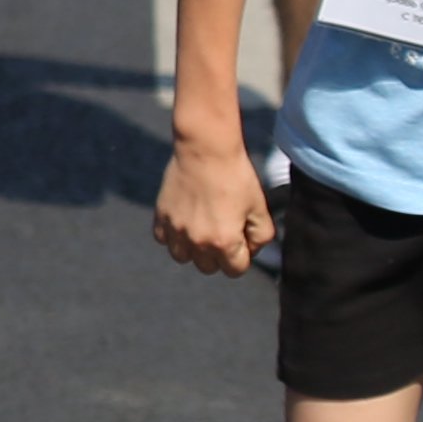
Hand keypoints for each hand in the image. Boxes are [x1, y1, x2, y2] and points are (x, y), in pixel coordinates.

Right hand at [157, 130, 272, 277]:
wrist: (205, 150)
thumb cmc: (237, 178)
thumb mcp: (260, 209)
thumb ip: (261, 237)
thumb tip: (249, 249)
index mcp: (225, 242)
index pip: (235, 270)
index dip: (243, 256)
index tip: (242, 237)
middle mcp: (197, 241)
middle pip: (208, 267)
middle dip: (219, 255)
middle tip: (224, 231)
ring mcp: (176, 229)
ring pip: (183, 257)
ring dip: (194, 249)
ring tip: (202, 229)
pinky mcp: (161, 216)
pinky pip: (164, 239)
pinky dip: (174, 236)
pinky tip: (185, 221)